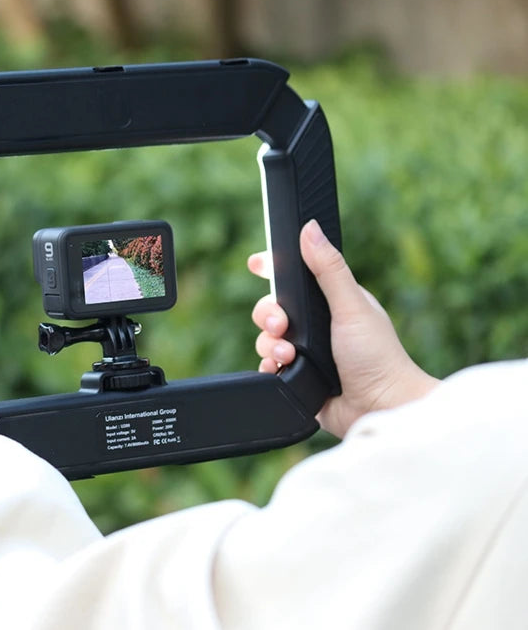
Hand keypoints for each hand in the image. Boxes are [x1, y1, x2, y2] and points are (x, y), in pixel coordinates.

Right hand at [249, 220, 438, 437]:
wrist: (380, 408)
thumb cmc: (378, 356)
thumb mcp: (352, 306)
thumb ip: (329, 269)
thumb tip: (310, 228)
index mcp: (329, 300)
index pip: (294, 276)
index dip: (272, 268)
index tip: (256, 263)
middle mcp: (314, 325)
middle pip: (271, 308)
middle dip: (268, 315)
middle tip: (280, 325)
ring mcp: (304, 352)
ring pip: (266, 338)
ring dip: (270, 345)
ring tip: (288, 356)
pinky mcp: (296, 378)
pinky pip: (267, 366)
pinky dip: (269, 367)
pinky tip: (281, 370)